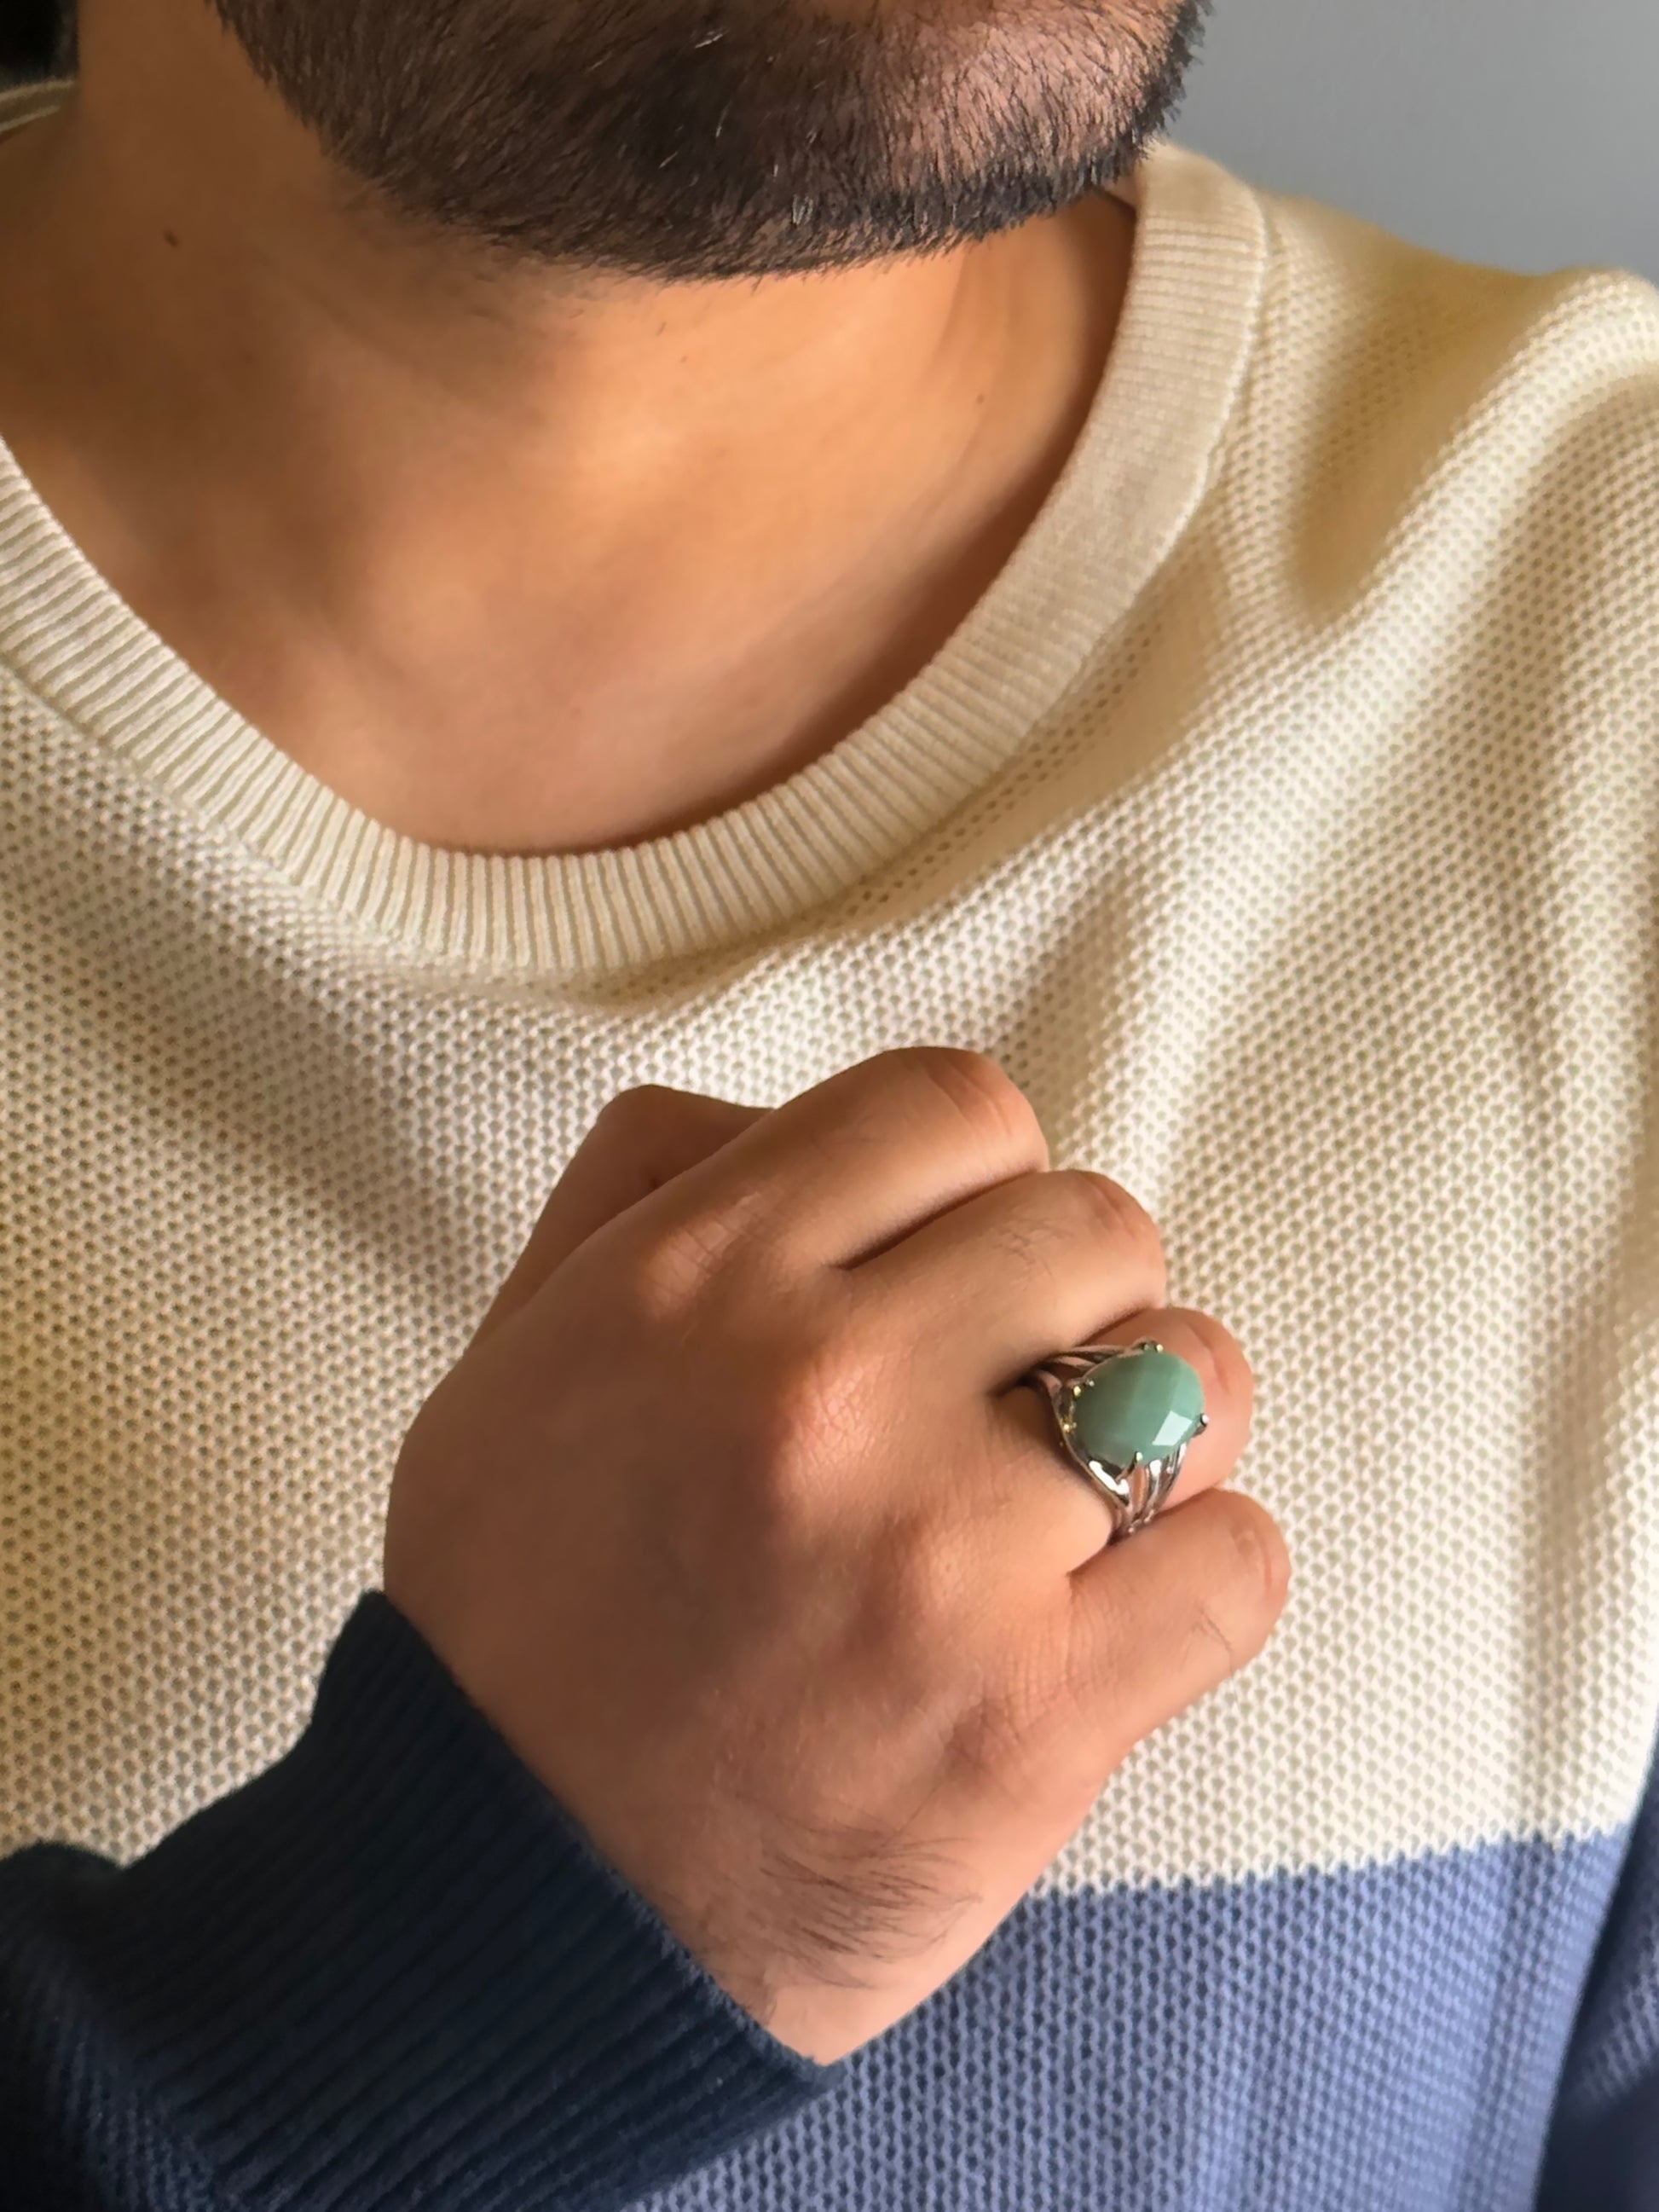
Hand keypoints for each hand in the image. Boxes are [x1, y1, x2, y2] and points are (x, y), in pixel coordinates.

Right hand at [382, 1047, 1288, 2064]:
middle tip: (993, 1406)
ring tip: (1049, 1515)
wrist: (518, 1914)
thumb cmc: (525, 1618)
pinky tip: (1099, 1618)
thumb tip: (809, 1120)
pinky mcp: (1036, 1715)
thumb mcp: (520, 1346)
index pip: (957, 1106)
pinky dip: (1192, 1581)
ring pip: (1193, 1374)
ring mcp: (937, 1553)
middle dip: (1062, 1305)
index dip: (973, 1179)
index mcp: (694, 1282)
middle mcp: (819, 1389)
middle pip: (1096, 1225)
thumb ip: (652, 1181)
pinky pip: (1240, 1559)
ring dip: (1145, 1435)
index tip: (945, 1268)